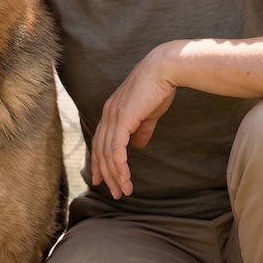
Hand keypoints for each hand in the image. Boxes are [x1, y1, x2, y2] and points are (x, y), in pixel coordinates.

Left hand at [90, 44, 176, 199]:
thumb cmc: (158, 88)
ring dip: (115, 175)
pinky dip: (120, 167)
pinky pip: (116, 150)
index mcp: (111, 112)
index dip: (100, 162)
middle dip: (107, 174)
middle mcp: (107, 114)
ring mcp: (113, 116)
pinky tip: (126, 179)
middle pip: (100, 151)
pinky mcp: (122, 119)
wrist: (163, 69)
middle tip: (115, 193)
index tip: (102, 179)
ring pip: (107, 154)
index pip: (100, 141)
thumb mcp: (148, 113)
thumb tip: (138, 145)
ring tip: (124, 191)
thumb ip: (141, 129)